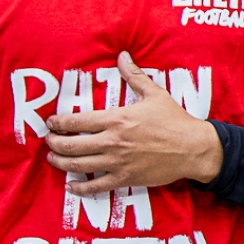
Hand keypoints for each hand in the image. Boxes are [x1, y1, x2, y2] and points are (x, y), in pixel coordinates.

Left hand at [43, 51, 222, 194]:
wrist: (194, 148)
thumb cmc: (175, 121)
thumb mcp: (155, 94)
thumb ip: (135, 75)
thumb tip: (123, 55)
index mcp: (116, 119)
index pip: (75, 121)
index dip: (57, 122)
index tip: (50, 123)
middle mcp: (112, 141)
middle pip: (70, 145)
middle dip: (54, 143)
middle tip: (49, 141)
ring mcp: (117, 162)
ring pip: (77, 165)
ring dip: (60, 162)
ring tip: (54, 159)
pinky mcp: (125, 178)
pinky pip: (95, 186)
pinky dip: (79, 188)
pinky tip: (71, 185)